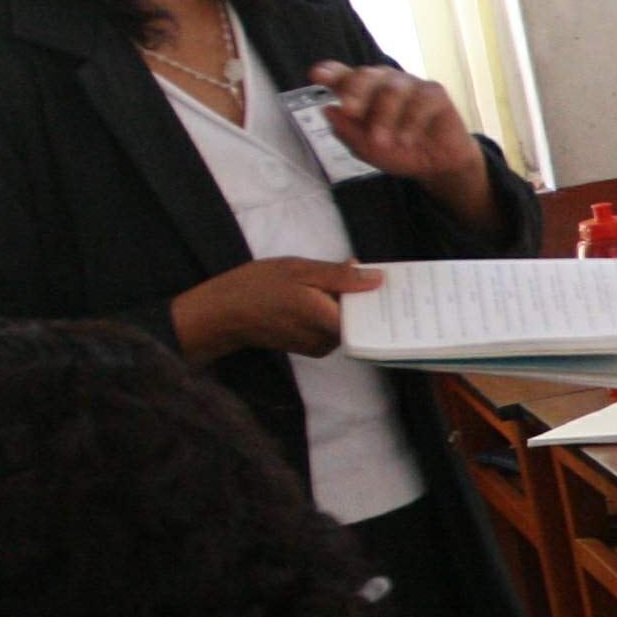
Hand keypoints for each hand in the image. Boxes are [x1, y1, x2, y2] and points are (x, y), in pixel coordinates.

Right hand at [174, 257, 380, 361]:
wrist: (221, 313)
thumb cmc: (257, 287)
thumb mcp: (299, 271)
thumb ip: (340, 276)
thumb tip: (377, 279)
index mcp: (329, 322)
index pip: (372, 317)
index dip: (383, 298)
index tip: (395, 281)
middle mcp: (328, 341)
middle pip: (361, 319)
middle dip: (365, 296)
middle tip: (369, 270)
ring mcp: (319, 346)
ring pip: (345, 321)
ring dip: (346, 300)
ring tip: (343, 276)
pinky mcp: (310, 346)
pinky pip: (331, 325)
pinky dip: (332, 308)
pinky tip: (324, 291)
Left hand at [304, 63, 483, 195]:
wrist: (437, 166)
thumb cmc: (399, 152)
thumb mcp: (366, 149)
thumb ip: (347, 131)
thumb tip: (328, 109)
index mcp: (363, 92)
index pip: (343, 75)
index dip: (330, 72)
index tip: (316, 75)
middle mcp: (384, 82)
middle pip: (365, 75)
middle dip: (355, 92)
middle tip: (351, 111)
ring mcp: (410, 85)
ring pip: (391, 89)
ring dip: (384, 117)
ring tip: (383, 142)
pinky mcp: (434, 94)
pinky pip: (420, 101)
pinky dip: (411, 122)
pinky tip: (407, 140)